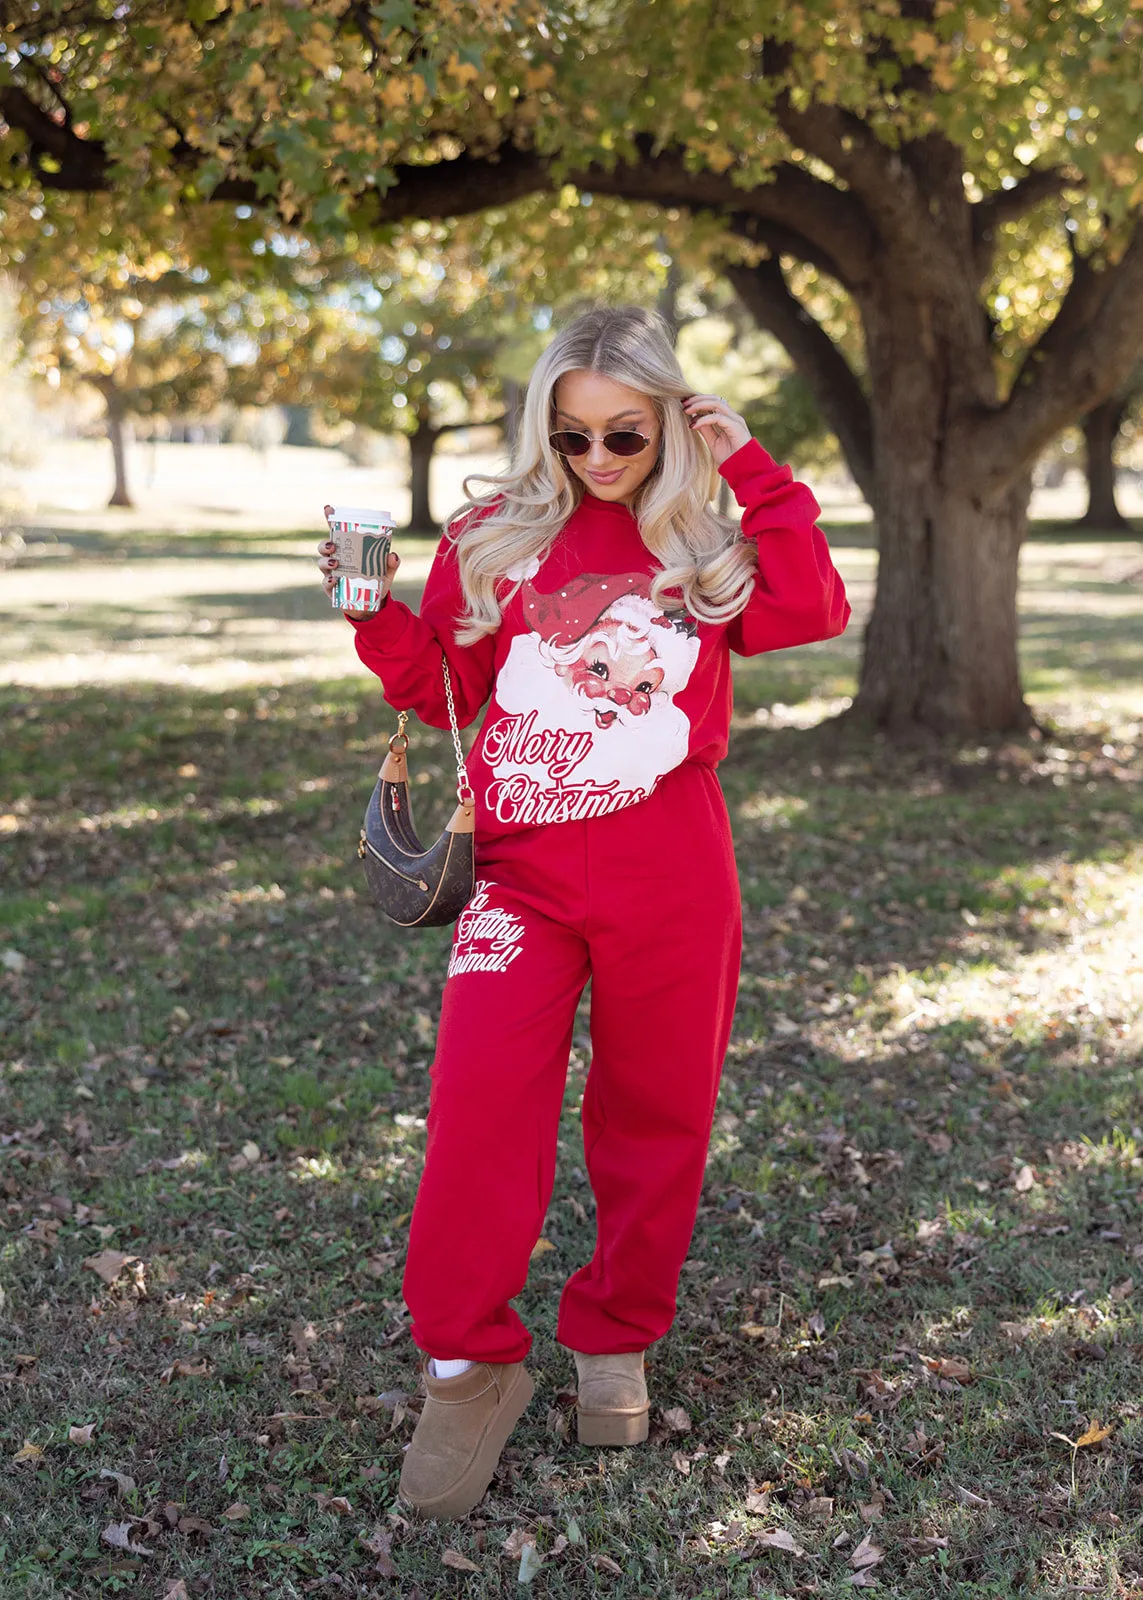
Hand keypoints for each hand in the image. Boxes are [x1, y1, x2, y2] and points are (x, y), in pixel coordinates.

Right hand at [318, 503, 399, 618]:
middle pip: (324, 547)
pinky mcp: (331, 589)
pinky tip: (335, 580)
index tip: (328, 508)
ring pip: (321, 564)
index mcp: (349, 551)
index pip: (338, 532)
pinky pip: (326, 584)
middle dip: (325, 544)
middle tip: (333, 546)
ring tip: (334, 563)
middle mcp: (337, 560)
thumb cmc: (376, 583)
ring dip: (325, 561)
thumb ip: (391, 564)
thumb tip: (393, 555)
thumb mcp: (387, 572)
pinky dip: (329, 581)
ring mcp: (332, 574)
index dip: (331, 519)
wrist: (371, 605)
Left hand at [682, 394, 750, 466]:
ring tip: (686, 410)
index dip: (699, 401)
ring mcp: (735, 420)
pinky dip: (704, 419)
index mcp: (728, 418)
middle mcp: (733, 416)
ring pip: (716, 403)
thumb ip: (705, 430)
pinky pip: (717, 417)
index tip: (684, 405)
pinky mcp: (736, 426)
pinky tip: (694, 425)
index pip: (713, 402)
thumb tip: (693, 419)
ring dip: (699, 405)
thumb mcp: (713, 442)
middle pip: (714, 398)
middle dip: (697, 399)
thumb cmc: (730, 458)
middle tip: (683, 403)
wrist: (743, 470)